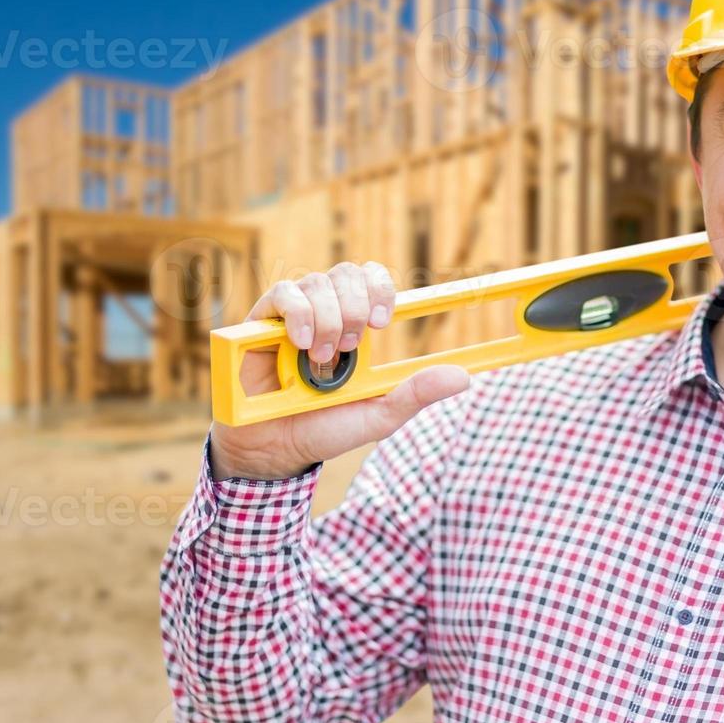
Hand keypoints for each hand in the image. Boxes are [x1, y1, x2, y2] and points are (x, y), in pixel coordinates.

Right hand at [208, 260, 470, 479]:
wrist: (273, 449)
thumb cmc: (323, 429)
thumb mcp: (377, 415)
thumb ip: (415, 394)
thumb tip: (465, 377)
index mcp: (354, 326)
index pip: (372, 279)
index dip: (380, 287)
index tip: (383, 320)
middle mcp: (324, 312)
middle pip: (347, 273)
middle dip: (354, 307)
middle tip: (349, 348)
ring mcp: (292, 315)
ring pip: (317, 282)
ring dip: (326, 318)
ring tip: (322, 359)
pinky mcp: (259, 322)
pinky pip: (282, 294)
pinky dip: (297, 313)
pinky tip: (301, 342)